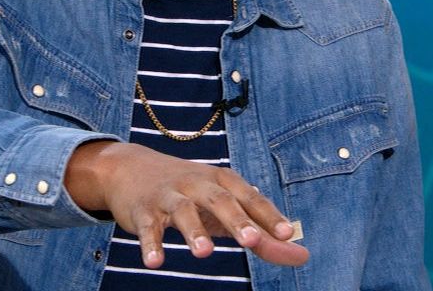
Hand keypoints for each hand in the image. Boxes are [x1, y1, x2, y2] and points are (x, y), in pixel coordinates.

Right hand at [65, 140, 308, 268]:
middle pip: (219, 200)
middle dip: (236, 220)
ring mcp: (169, 196)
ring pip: (183, 211)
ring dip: (194, 231)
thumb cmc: (189, 193)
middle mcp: (197, 184)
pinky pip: (148, 228)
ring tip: (204, 253)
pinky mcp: (142, 211)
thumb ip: (262, 235)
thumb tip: (303, 256)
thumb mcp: (225, 208)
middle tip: (252, 241)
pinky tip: (155, 262)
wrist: (130, 170)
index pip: (250, 197)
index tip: (287, 234)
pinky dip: (150, 244)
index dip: (268, 215)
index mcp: (222, 181)